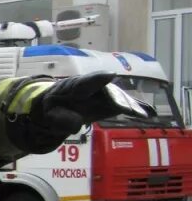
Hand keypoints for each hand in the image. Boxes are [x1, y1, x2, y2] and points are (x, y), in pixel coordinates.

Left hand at [32, 73, 146, 134]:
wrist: (55, 106)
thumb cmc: (52, 110)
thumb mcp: (50, 116)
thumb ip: (62, 120)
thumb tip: (77, 125)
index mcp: (72, 88)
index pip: (85, 82)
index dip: (98, 79)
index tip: (110, 75)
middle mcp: (91, 87)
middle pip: (106, 91)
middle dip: (118, 98)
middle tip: (127, 109)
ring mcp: (102, 93)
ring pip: (118, 97)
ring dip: (130, 104)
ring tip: (141, 114)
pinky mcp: (110, 101)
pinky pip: (123, 103)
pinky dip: (135, 107)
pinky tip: (149, 113)